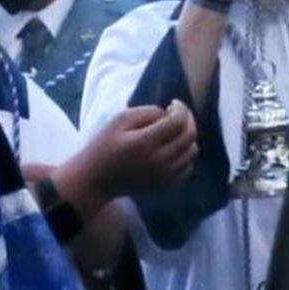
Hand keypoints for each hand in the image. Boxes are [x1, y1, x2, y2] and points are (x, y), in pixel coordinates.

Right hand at [61, 99, 197, 211]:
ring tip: (174, 130)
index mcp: (145, 143)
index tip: (172, 103)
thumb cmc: (104, 145)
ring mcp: (164, 177)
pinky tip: (173, 147)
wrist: (96, 180)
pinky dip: (186, 154)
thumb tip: (169, 114)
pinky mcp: (165, 186)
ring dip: (188, 136)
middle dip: (188, 119)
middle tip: (176, 113)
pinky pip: (188, 167)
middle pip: (189, 136)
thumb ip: (147, 112)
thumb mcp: (120, 120)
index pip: (178, 122)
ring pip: (192, 152)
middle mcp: (159, 162)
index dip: (181, 108)